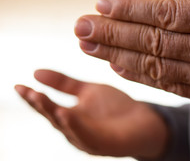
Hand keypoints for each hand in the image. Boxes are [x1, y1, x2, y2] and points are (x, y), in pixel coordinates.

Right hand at [15, 70, 167, 158]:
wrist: (144, 121)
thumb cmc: (115, 109)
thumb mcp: (87, 91)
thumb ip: (64, 84)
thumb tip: (35, 72)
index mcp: (70, 117)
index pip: (47, 107)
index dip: (32, 97)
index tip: (18, 85)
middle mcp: (75, 130)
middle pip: (52, 117)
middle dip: (38, 104)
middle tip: (25, 91)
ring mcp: (88, 139)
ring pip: (65, 127)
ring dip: (51, 113)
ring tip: (39, 98)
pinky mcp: (103, 144)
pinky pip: (86, 136)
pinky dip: (74, 126)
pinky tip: (66, 113)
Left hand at [74, 0, 189, 105]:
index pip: (167, 12)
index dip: (131, 8)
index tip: (101, 3)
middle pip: (155, 41)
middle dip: (113, 34)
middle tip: (80, 27)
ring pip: (159, 67)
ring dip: (119, 56)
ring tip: (88, 47)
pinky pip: (173, 86)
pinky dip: (144, 77)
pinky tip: (119, 67)